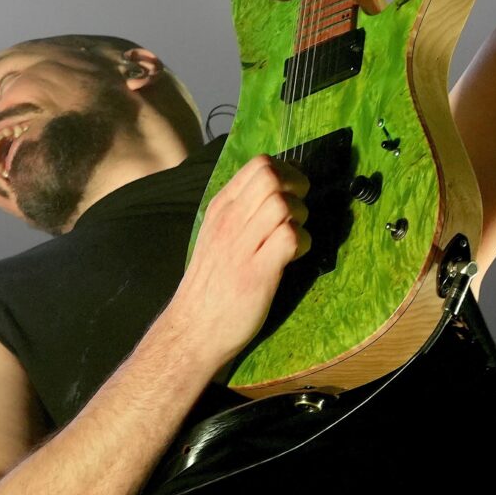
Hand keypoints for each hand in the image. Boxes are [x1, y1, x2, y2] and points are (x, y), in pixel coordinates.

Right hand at [160, 155, 309, 371]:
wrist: (194, 329)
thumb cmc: (211, 283)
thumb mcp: (217, 234)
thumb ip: (242, 211)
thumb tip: (277, 190)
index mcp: (221, 208)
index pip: (258, 165)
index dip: (287, 171)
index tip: (293, 191)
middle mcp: (229, 221)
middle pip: (271, 177)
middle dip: (296, 189)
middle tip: (296, 213)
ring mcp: (241, 246)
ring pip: (282, 204)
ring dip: (300, 217)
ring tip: (293, 238)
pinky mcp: (257, 273)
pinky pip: (290, 238)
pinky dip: (302, 243)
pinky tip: (293, 257)